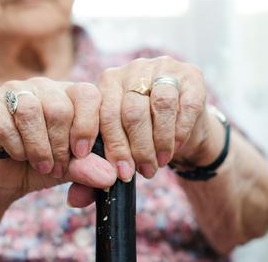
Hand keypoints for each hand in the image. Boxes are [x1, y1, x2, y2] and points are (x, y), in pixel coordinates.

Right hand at [0, 77, 115, 205]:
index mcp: (72, 94)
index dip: (87, 126)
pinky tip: (18, 156)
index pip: (88, 94)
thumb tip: (110, 177)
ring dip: (38, 147)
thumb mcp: (73, 169)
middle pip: (60, 108)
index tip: (81, 154)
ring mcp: (16, 89)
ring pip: (31, 111)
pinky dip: (15, 147)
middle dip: (60, 145)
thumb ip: (90, 168)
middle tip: (57, 167)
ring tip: (41, 165)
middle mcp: (46, 86)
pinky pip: (5, 122)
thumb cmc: (47, 166)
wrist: (7, 178)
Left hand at [98, 56, 211, 180]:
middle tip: (140, 173)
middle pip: (132, 110)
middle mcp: (134, 69)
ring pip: (160, 104)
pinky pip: (186, 106)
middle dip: (136, 148)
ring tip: (157, 164)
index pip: (104, 111)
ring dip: (159, 141)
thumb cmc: (143, 136)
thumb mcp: (119, 148)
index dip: (111, 145)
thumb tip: (75, 199)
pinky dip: (179, 132)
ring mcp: (164, 68)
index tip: (117, 172)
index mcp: (109, 81)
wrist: (182, 123)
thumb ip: (95, 168)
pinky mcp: (191, 76)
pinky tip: (174, 149)